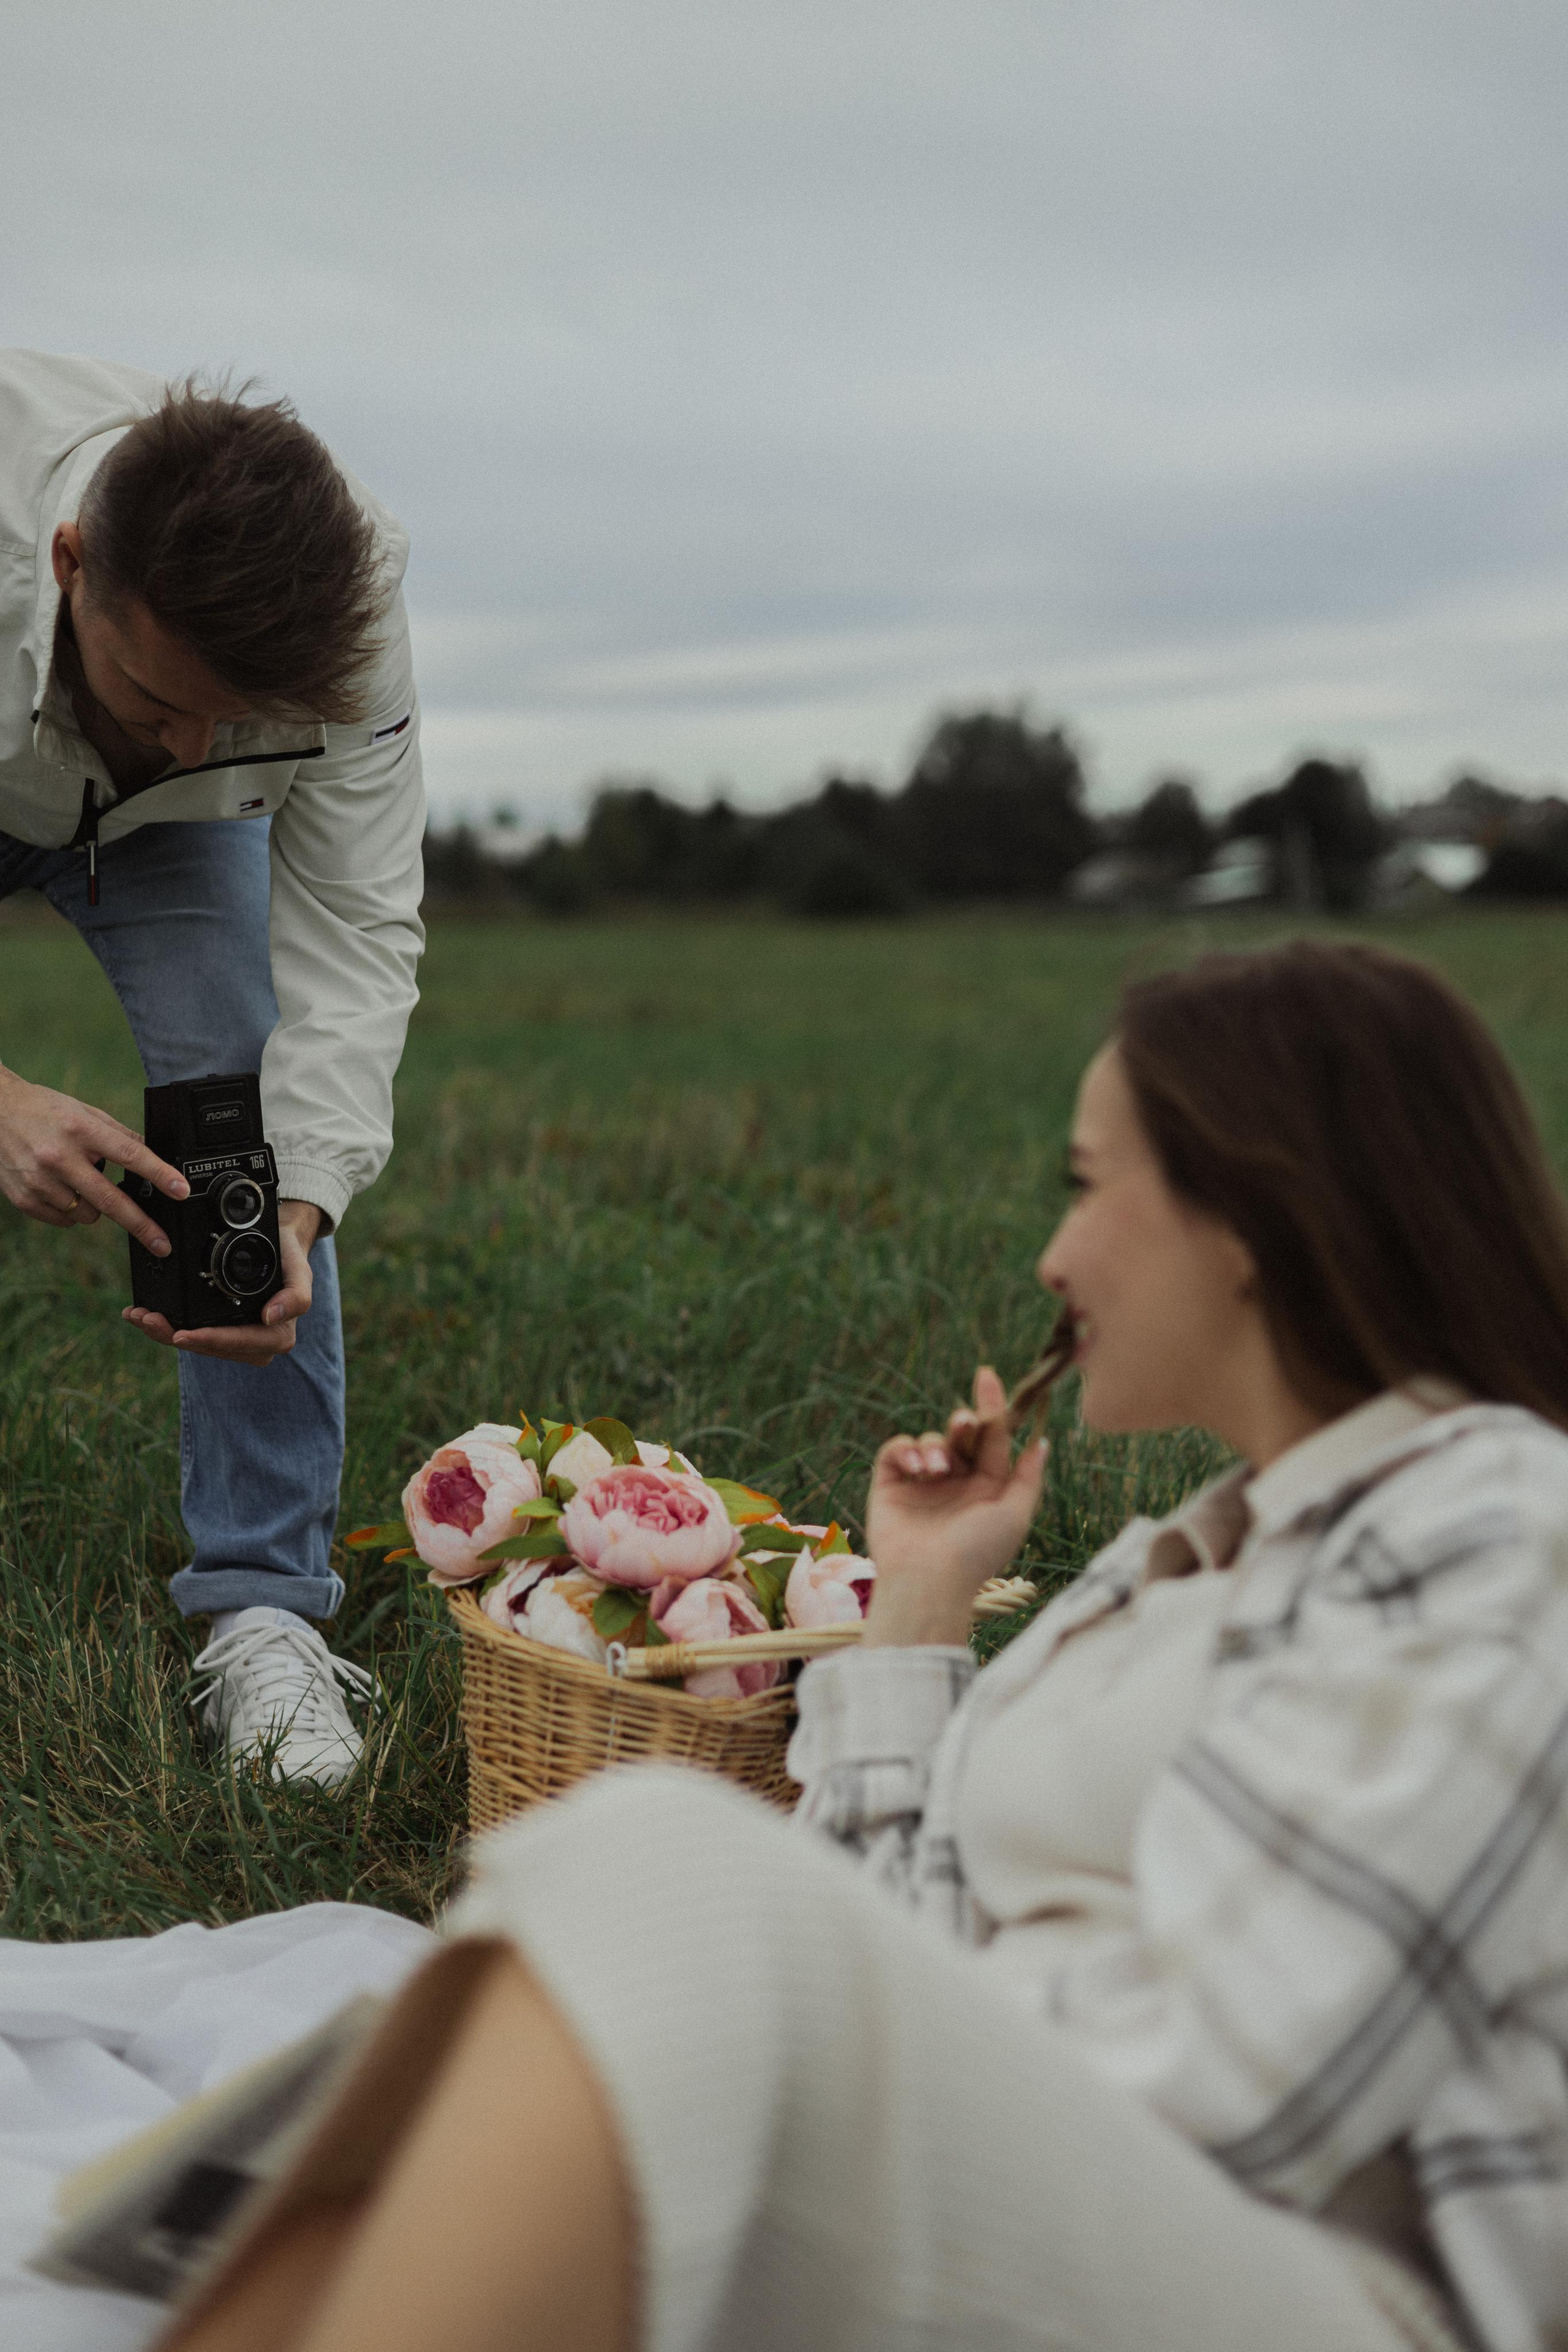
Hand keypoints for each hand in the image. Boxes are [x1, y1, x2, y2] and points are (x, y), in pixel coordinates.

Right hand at [0, 1064, 188, 1248]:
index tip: (181, 1191)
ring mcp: (39, 1180)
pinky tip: (61, 1188)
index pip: (129, 1154)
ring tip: (81, 1180)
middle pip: (109, 1199)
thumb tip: (153, 1156)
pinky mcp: (24, 1199)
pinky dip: (72, 1211)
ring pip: (87, 1215)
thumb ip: (119, 1135)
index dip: (159, 1174)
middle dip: (141, 1225)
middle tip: (162, 1243)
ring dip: (97, 1208)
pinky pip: (64, 1220)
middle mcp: (59, 1156)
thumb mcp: (86, 1112)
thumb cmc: (44, 1111)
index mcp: (80, 1129)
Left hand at [122, 1198, 322, 1366]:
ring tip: (139, 1316)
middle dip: (176, 1336)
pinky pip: (192, 1334)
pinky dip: (166, 1326)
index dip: (209, 1340)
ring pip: (196, 1344)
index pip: (239, 1344)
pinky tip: (143, 1315)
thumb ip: (297, 1296)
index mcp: (277, 1336)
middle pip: (211, 1348)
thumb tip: (271, 1318)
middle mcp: (256, 1344)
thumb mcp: (300, 1270)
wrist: (279, 1245)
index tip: (182, 1334)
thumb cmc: (288, 1256)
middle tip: (148, 1319)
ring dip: (164, 1332)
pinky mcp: (219, 1331)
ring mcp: (236, 1340)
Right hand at [861, 1366, 1046, 1647]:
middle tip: (965, 1423)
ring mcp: (922, 1483)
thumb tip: (1041, 1440)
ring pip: (930, 1440)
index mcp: (987, 1486)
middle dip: (964, 1422)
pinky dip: (906, 1449)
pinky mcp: (890, 1485)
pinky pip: (896, 1450)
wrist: (929, 1581)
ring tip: (938, 1468)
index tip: (987, 1376)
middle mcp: (955, 1482)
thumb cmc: (978, 1552)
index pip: (992, 1437)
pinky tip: (917, 1466)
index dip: (992, 1406)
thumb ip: (1028, 1476)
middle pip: (961, 1435)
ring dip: (937, 1445)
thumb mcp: (1015, 1514)